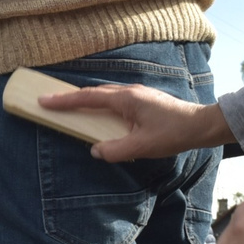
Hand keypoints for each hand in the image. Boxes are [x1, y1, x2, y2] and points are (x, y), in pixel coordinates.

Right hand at [37, 85, 231, 162]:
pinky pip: (113, 99)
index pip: (87, 98)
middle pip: (93, 92)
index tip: (44, 100)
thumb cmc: (173, 133)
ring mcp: (136, 95)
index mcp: (125, 99)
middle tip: (48, 102)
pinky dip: (99, 103)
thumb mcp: (142, 146)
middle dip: (70, 97)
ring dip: (84, 99)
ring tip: (68, 106)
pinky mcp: (143, 101)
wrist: (200, 125)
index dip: (64, 100)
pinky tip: (98, 112)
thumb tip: (95, 150)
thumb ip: (115, 149)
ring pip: (104, 95)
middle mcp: (129, 92)